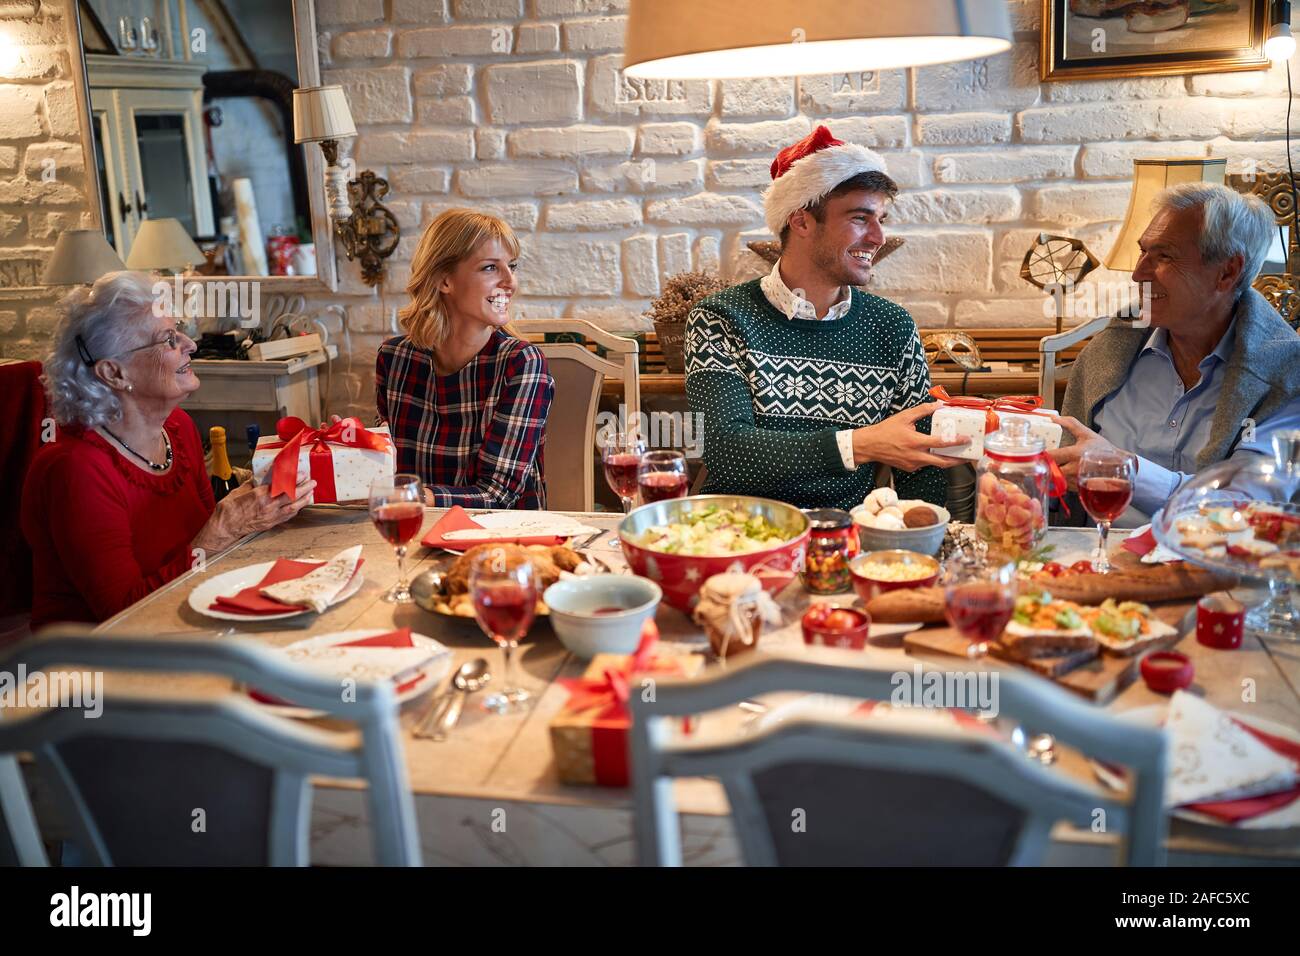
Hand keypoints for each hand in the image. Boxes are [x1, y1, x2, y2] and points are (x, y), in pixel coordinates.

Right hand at [194, 479, 316, 552]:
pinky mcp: (271, 523)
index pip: (282, 485)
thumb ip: (251, 484)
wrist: (225, 528)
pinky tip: (299, 506)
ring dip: (304, 500)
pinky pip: (287, 516)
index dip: (295, 479)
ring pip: (293, 508)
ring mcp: (271, 516)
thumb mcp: (238, 491)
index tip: (302, 473)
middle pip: (292, 496)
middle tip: (312, 482)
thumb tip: (258, 477)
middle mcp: (268, 506)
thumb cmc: (228, 511)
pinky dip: (295, 510)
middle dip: (304, 488)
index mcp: (260, 496)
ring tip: (310, 493)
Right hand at [852, 402, 969, 470]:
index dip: (956, 442)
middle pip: (943, 462)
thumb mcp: (904, 417)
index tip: (966, 439)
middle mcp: (916, 456)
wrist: (870, 446)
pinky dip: (933, 459)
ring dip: (947, 460)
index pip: (941, 443)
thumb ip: (922, 410)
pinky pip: (925, 464)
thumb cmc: (885, 431)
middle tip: (969, 456)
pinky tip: (937, 453)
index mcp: (915, 442)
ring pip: (935, 464)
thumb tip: (938, 404)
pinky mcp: (910, 468)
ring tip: (958, 455)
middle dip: (958, 460)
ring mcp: (913, 464)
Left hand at [1046, 415, 1122, 490]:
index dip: (1041, 454)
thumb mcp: (1087, 434)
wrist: (1121, 468)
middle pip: (1049, 470)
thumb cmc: (1103, 450)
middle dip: (1045, 465)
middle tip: (1044, 460)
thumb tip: (1054, 418)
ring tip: (1058, 466)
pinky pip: (1063, 486)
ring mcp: (1076, 481)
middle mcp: (1074, 469)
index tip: (1037, 452)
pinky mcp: (1078, 489)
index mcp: (1075, 453)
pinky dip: (1062, 481)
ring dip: (1053, 474)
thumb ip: (1070, 424)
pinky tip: (1066, 474)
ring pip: (1055, 479)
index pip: (1050, 456)